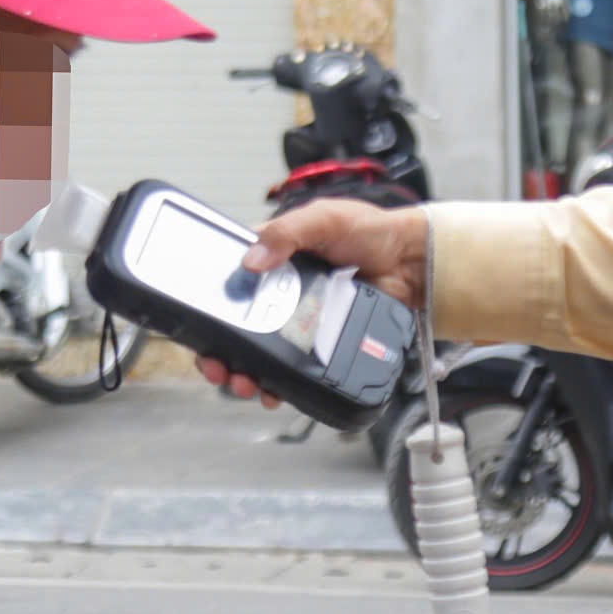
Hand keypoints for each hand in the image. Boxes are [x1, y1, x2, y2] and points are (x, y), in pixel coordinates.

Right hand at [198, 201, 428, 404]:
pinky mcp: (322, 342)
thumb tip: (253, 260)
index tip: (201, 328)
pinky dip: (279, 384)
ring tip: (242, 384)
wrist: (412, 262)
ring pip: (261, 354)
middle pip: (238, 328)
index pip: (232, 283)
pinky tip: (272, 393)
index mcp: (274, 259)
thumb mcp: (323, 220)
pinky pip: (294, 368)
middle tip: (217, 367)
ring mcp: (301, 320)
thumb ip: (287, 233)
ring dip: (244, 373)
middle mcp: (282, 293)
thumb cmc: (371, 231)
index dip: (212, 306)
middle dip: (220, 353)